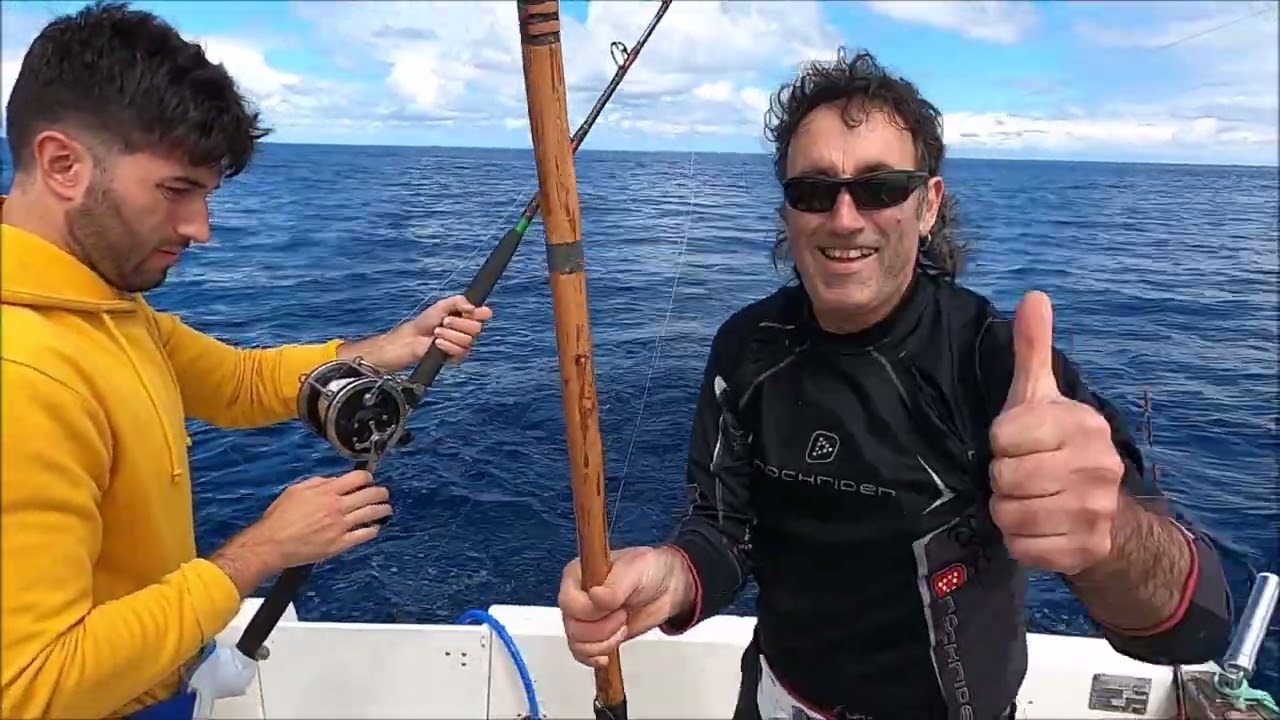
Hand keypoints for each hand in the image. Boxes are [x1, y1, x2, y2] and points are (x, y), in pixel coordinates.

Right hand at [253, 470, 389, 566]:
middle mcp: (336, 507)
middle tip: (384, 494)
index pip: (358, 478)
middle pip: (370, 495)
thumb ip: (319, 482)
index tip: (369, 479)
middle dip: (381, 492)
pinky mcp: (339, 544)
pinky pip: (364, 535)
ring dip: (383, 510)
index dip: (367, 477)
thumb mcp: (296, 490)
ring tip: (386, 509)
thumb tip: (337, 480)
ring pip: (372, 514)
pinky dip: (373, 530)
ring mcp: (340, 526)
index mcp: (326, 492)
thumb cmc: (279, 517)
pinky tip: (374, 527)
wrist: (271, 544)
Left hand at [338, 294, 493, 371]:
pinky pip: (460, 351)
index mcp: (468, 316)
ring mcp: (465, 344)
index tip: (469, 311)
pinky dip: (447, 346)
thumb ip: (458, 301)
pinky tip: (437, 344)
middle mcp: (469, 330)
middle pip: (477, 328)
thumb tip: (473, 307)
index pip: (485, 314)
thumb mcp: (441, 305)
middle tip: (444, 321)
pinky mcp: (458, 356)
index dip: (480, 313)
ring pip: (468, 340)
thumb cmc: (426, 321)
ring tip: (436, 333)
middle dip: (458, 324)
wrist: (413, 338)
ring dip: (449, 335)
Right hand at [558, 545, 691, 668]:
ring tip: (622, 627)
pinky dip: (594, 657)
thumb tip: (595, 599)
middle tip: (623, 615)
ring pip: (577, 643)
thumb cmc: (649, 570)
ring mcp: (584, 618)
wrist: (666, 588)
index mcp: (578, 574)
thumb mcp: (635, 570)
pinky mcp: (594, 636)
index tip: (614, 606)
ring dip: (603, 643)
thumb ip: (615, 586)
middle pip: (572, 626)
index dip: (589, 611)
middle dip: (602, 628)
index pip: (568, 601)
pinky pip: (581, 654)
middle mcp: (577, 596)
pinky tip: (607, 655)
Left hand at [988, 291, 1124, 575]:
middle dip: (1001, 479)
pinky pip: (1023, 549)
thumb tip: (1034, 295)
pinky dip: (1019, 543)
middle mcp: (1098, 466)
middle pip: (1003, 478)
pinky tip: (1036, 528)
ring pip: (1009, 515)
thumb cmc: (1055, 444)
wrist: (1104, 510)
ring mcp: (1096, 511)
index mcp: (1083, 424)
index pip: (1002, 437)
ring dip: (1007, 511)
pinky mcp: (1087, 549)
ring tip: (1026, 500)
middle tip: (1019, 476)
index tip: (1016, 443)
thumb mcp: (1040, 396)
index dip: (1000, 442)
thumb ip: (1032, 349)